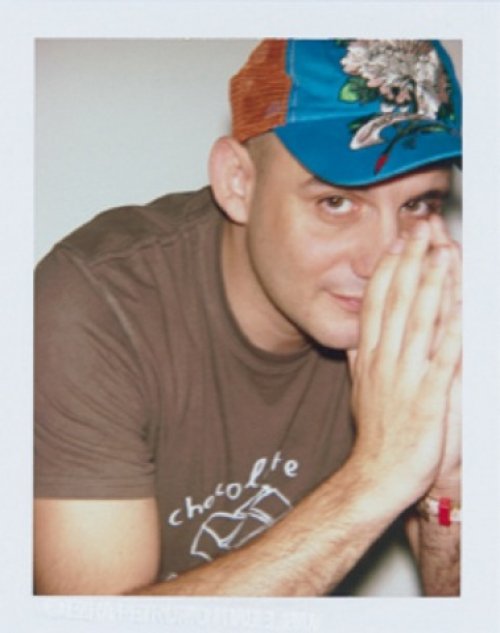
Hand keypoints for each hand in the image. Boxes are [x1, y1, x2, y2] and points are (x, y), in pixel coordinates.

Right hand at [347, 220, 461, 510]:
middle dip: (411, 265)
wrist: (377, 475)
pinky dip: (453, 331)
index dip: (388, 272)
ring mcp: (406, 377)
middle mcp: (385, 360)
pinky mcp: (429, 398)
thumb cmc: (375, 435)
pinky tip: (461, 307)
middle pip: (398, 304)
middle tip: (421, 232)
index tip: (397, 245)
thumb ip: (358, 362)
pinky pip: (443, 358)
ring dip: (432, 286)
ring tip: (442, 254)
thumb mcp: (359, 392)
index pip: (376, 305)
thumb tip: (353, 340)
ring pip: (420, 322)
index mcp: (369, 358)